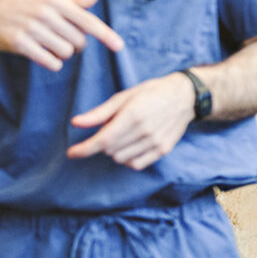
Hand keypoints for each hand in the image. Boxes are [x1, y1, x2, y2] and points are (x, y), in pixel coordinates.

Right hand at [0, 0, 123, 70]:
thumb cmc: (30, 7)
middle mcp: (45, 13)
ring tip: (49, 44)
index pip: (88, 21)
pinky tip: (43, 54)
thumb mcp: (53, 0)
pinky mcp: (19, 43)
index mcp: (57, 1)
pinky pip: (50, 62)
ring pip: (66, 53)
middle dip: (75, 45)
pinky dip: (52, 62)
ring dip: (62, 54)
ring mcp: (31, 28)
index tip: (119, 46)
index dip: (106, 35)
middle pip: (79, 42)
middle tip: (61, 38)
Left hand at [67, 72, 195, 169]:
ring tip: (124, 135)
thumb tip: (75, 122)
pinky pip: (137, 164)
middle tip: (112, 128)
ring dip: (115, 151)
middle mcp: (144, 131)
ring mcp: (155, 142)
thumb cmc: (152, 93)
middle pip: (109, 150)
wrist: (185, 96)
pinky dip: (128, 159)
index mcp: (132, 115)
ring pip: (121, 158)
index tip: (71, 153)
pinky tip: (131, 146)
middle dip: (103, 142)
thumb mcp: (124, 96)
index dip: (84, 149)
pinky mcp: (163, 149)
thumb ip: (100, 113)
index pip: (102, 140)